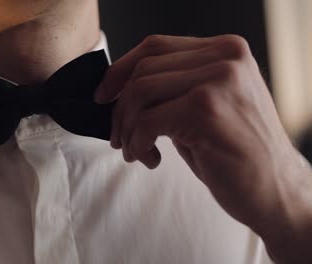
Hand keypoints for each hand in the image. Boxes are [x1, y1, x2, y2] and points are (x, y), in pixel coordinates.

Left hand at [95, 35, 311, 262]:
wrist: (276, 191)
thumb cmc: (236, 153)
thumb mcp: (205, 107)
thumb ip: (171, 88)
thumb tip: (119, 90)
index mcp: (225, 50)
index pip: (154, 47)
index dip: (120, 71)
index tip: (103, 96)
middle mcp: (225, 57)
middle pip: (143, 71)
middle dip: (121, 108)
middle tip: (120, 137)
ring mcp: (218, 80)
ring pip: (140, 93)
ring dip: (127, 128)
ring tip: (135, 150)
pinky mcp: (207, 110)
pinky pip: (148, 121)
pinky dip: (137, 143)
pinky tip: (148, 158)